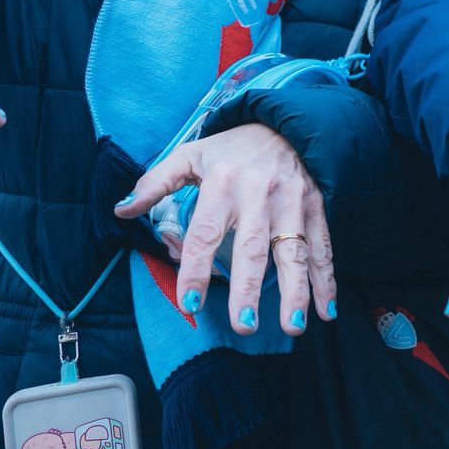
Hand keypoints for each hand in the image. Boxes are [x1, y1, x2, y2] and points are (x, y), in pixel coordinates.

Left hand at [120, 122, 334, 334]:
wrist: (286, 123)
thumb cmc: (233, 149)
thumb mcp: (190, 155)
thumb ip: (155, 183)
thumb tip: (121, 210)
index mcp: (223, 183)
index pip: (206, 231)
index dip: (196, 267)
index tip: (189, 301)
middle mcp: (259, 195)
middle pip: (252, 247)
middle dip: (249, 288)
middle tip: (243, 324)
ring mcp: (291, 203)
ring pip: (294, 251)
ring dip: (296, 290)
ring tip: (293, 326)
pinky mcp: (315, 209)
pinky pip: (322, 248)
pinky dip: (327, 281)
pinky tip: (327, 311)